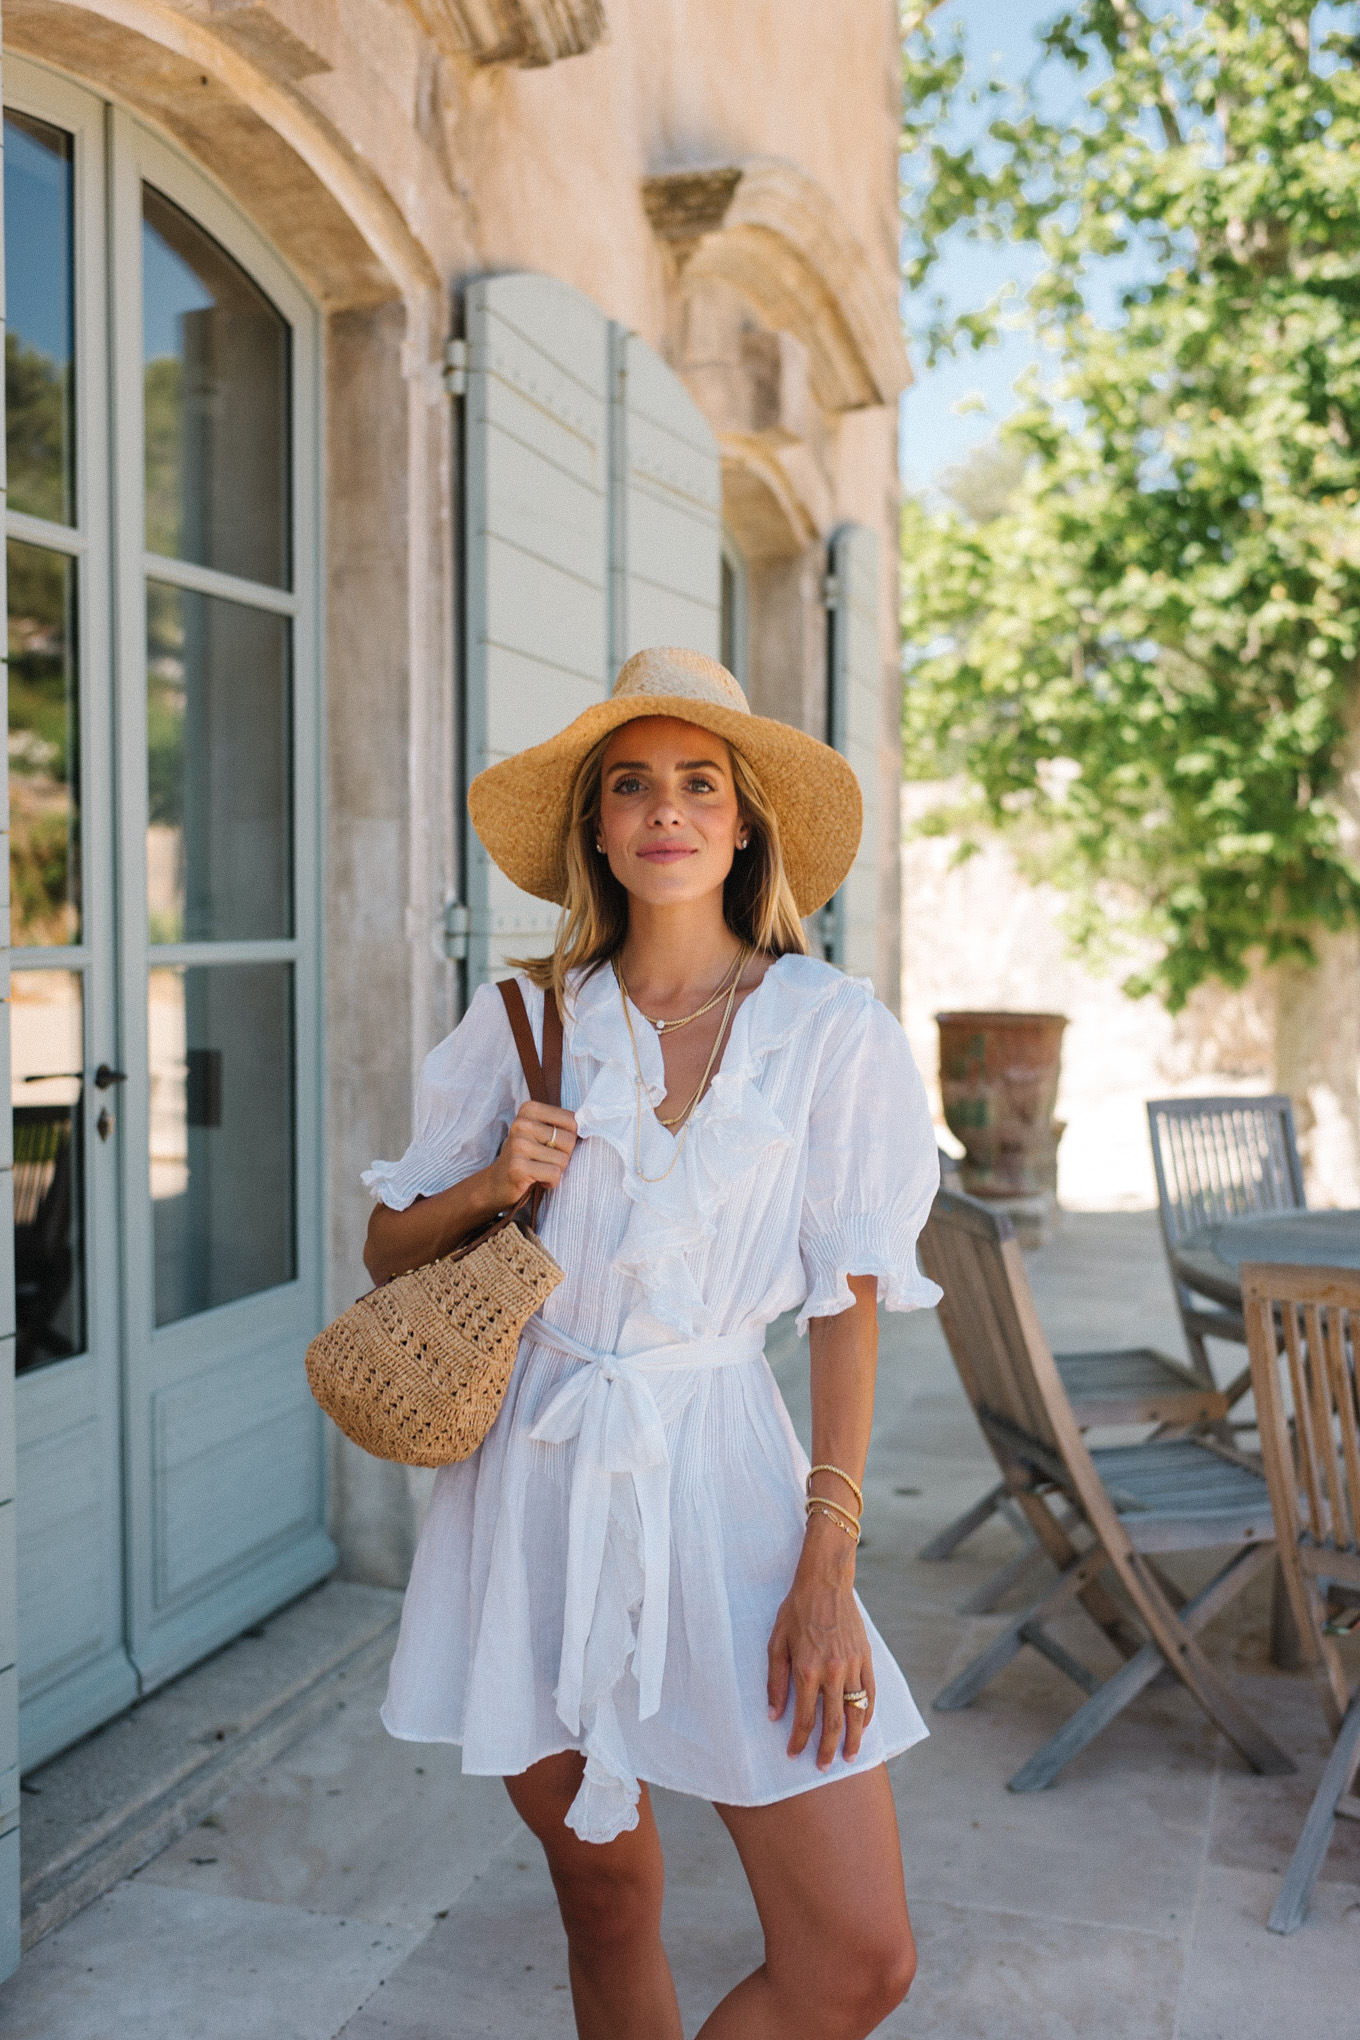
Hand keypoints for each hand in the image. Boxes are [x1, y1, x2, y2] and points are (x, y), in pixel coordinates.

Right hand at [488, 1099, 577, 1208]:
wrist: (498, 1182)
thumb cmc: (528, 1155)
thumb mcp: (541, 1132)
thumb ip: (562, 1124)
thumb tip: (592, 1122)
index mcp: (529, 1109)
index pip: (572, 1120)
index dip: (570, 1138)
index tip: (554, 1144)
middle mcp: (521, 1124)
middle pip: (569, 1141)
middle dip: (564, 1156)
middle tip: (547, 1160)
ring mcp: (518, 1145)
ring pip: (563, 1160)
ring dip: (557, 1170)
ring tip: (540, 1169)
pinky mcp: (518, 1167)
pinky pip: (554, 1174)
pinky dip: (551, 1182)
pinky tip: (538, 1180)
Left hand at [766, 1515, 874, 1768]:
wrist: (824, 1583)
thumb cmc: (795, 1611)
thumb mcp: (776, 1643)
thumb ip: (775, 1681)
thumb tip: (774, 1715)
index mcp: (807, 1670)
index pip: (805, 1717)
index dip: (799, 1740)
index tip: (794, 1754)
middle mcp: (832, 1672)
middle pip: (833, 1722)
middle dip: (827, 1749)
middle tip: (823, 1768)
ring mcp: (852, 1666)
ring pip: (856, 1712)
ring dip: (853, 1738)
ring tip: (849, 1756)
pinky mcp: (866, 1657)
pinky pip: (870, 1693)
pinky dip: (868, 1712)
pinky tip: (863, 1725)